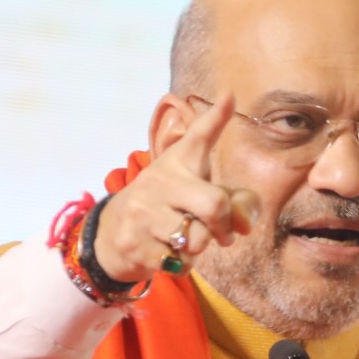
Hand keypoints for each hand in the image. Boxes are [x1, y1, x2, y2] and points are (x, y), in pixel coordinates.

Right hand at [92, 95, 262, 281]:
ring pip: (196, 239)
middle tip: (223, 233)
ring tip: (186, 238)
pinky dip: (182, 264)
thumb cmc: (168, 205)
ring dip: (199, 247)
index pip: (199, 136)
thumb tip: (244, 224)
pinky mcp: (134, 243)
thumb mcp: (195, 190)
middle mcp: (160, 181)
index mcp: (179, 163)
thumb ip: (232, 201)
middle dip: (224, 226)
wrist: (114, 231)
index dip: (216, 117)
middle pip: (215, 204)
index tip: (230, 94)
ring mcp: (144, 212)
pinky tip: (168, 251)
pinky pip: (179, 262)